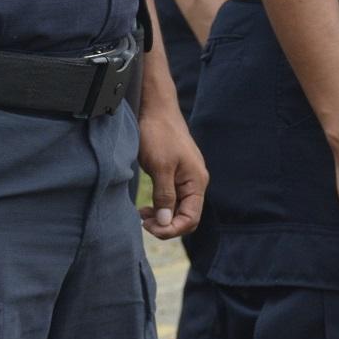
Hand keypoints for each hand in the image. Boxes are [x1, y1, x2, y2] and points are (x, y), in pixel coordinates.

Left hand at [136, 105, 206, 239]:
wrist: (156, 109)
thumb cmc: (159, 134)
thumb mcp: (160, 167)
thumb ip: (165, 195)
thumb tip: (165, 223)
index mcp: (196, 182)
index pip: (191, 219)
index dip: (171, 229)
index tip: (148, 227)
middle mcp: (195, 182)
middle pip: (186, 217)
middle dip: (166, 225)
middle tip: (143, 222)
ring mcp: (186, 178)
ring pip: (177, 209)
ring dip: (161, 217)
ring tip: (142, 215)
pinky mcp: (175, 173)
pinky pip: (172, 198)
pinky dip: (160, 206)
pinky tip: (146, 207)